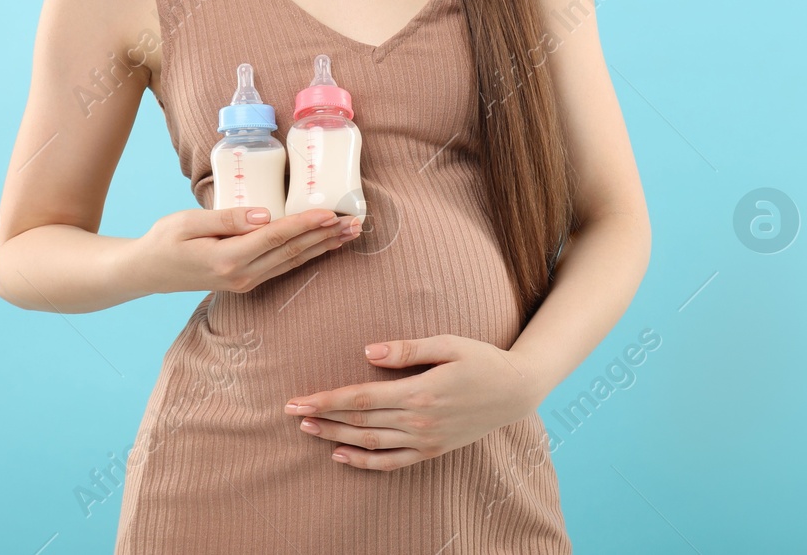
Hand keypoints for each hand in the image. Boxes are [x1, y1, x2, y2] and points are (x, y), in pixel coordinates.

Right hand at [134, 206, 361, 294]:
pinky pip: (283, 267)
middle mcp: (242, 275)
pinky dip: (307, 254)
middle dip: (327, 236)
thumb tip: (265, 215)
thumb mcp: (188, 222)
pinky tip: (324, 246)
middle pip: (293, 252)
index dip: (306, 224)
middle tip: (357, 223)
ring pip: (293, 262)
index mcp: (228, 258)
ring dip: (324, 246)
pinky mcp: (246, 281)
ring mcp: (246, 282)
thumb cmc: (164, 240)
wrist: (147, 271)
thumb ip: (227, 218)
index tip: (331, 213)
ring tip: (350, 234)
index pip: (276, 237)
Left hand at [284, 334, 540, 470]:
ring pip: (370, 443)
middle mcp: (419, 421)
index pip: (361, 399)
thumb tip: (366, 352)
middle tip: (290, 412)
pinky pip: (392, 462)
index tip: (298, 400)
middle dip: (321, 417)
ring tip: (308, 430)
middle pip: (359, 422)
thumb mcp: (448, 344)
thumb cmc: (482, 359)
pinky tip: (341, 456)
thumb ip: (407, 349)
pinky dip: (364, 462)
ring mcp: (425, 440)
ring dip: (335, 438)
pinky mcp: (432, 450)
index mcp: (419, 392)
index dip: (326, 400)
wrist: (516, 391)